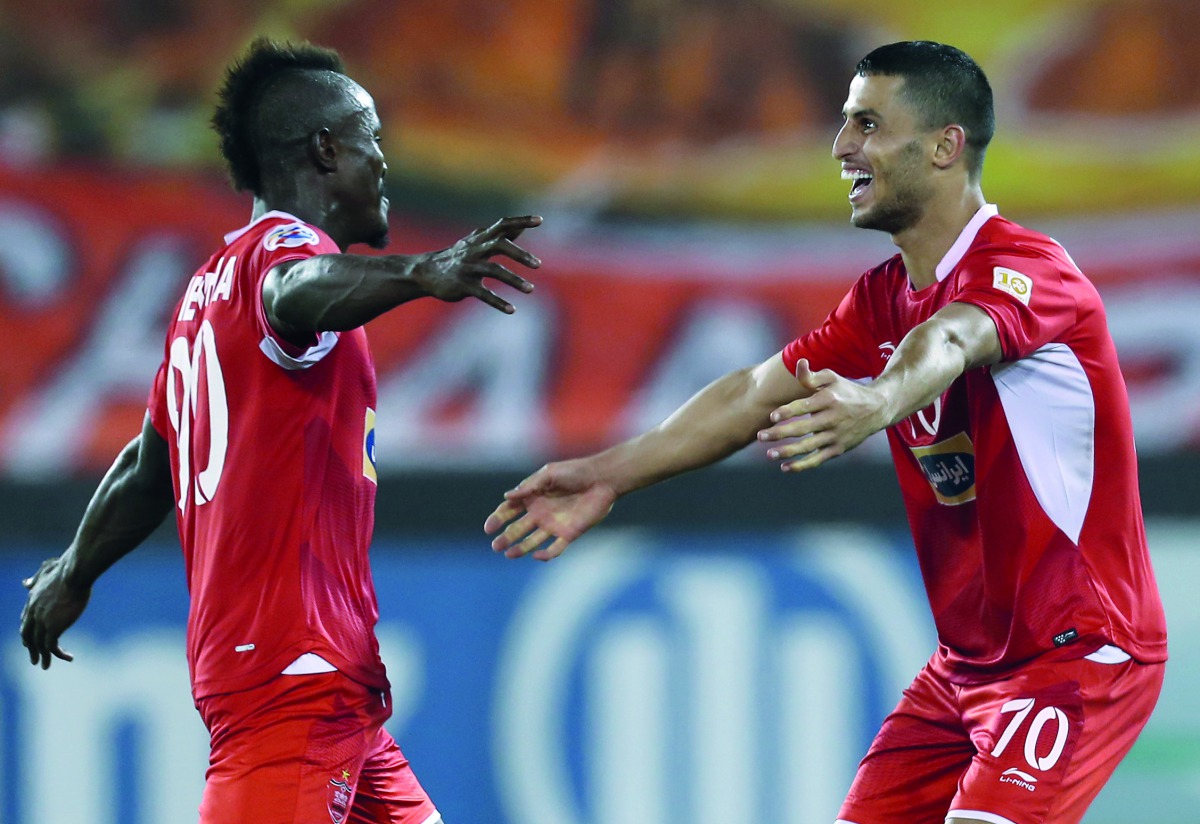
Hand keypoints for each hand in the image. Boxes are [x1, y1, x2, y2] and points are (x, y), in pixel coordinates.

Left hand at [19, 556, 89, 668]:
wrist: (74, 573)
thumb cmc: (66, 568)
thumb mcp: (47, 569)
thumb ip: (36, 578)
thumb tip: (24, 583)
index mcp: (32, 600)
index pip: (25, 619)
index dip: (28, 630)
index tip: (31, 640)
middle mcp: (33, 612)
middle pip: (27, 635)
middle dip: (30, 647)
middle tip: (34, 658)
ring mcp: (42, 621)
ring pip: (38, 644)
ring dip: (42, 657)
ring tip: (45, 666)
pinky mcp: (53, 627)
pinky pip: (52, 646)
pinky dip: (57, 654)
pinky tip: (68, 657)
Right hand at [414, 215, 541, 312]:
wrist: (425, 272)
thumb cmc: (458, 257)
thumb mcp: (477, 243)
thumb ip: (499, 235)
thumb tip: (520, 226)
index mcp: (481, 239)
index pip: (503, 225)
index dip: (521, 221)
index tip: (539, 220)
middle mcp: (475, 250)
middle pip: (499, 245)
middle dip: (519, 254)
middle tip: (538, 265)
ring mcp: (468, 268)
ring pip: (494, 270)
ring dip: (514, 280)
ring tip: (530, 289)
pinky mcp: (462, 285)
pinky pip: (482, 294)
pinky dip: (498, 302)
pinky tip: (512, 310)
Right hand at [484, 459, 616, 560]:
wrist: (603, 479)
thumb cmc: (576, 472)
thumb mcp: (550, 474)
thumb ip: (529, 486)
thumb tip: (507, 496)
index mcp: (533, 497)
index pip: (510, 510)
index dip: (498, 518)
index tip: (489, 528)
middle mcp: (541, 512)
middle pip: (518, 528)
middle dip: (506, 537)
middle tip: (495, 546)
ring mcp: (554, 524)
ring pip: (532, 541)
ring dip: (520, 548)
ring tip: (508, 554)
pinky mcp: (569, 533)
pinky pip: (555, 548)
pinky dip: (545, 555)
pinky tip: (536, 555)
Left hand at [756, 359, 887, 471]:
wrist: (877, 409)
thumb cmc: (847, 391)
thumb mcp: (832, 378)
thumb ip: (812, 376)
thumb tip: (799, 363)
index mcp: (828, 400)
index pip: (805, 406)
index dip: (788, 412)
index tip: (772, 417)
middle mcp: (832, 419)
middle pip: (803, 429)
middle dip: (780, 433)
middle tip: (760, 436)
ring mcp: (836, 435)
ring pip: (809, 447)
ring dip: (788, 452)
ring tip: (769, 454)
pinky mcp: (838, 449)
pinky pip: (818, 459)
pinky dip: (802, 465)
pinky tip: (784, 467)